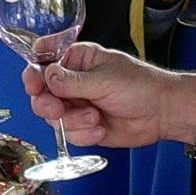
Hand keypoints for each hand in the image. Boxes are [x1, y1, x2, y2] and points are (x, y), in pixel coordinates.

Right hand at [24, 42, 191, 147]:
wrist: (162, 113)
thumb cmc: (140, 85)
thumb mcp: (105, 79)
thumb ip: (72, 81)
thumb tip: (46, 75)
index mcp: (77, 60)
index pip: (44, 59)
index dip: (33, 71)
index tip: (34, 83)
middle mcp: (72, 82)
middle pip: (41, 93)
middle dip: (47, 104)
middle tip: (58, 109)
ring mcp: (77, 105)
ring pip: (53, 117)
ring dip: (72, 122)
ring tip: (95, 118)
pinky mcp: (84, 126)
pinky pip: (69, 134)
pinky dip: (83, 134)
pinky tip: (101, 129)